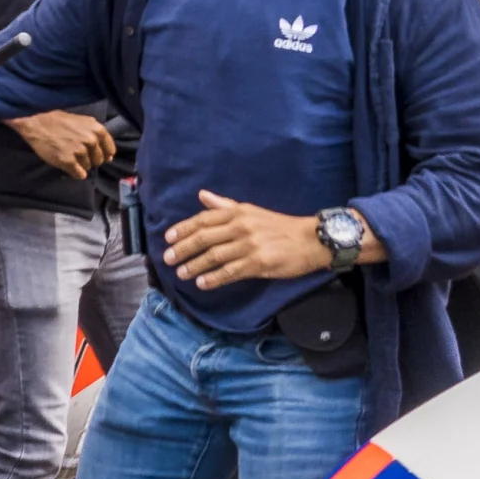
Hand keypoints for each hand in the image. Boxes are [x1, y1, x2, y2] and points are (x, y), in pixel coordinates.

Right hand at [14, 109, 115, 176]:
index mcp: (97, 129)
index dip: (102, 154)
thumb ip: (96, 134)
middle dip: (90, 160)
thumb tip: (109, 154)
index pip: (110, 150)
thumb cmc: (58, 121)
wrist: (36, 125)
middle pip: (98, 160)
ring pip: (88, 168)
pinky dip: (75, 173)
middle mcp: (91, 140)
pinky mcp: (68, 161)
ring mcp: (79, 151)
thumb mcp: (82, 121)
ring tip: (69, 156)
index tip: (94, 154)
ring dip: (80, 165)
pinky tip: (68, 167)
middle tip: (77, 154)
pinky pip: (78, 174)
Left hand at [162, 191, 337, 290]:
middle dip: (184, 249)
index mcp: (238, 212)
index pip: (204, 219)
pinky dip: (214, 278)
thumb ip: (225, 205)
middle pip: (205, 237)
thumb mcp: (251, 210)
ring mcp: (250, 245)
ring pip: (215, 256)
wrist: (311, 239)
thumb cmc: (280, 226)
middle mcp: (241, 226)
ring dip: (195, 265)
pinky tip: (202, 283)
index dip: (184, 229)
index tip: (168, 238)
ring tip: (182, 273)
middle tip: (168, 259)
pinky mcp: (259, 262)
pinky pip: (231, 271)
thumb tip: (202, 195)